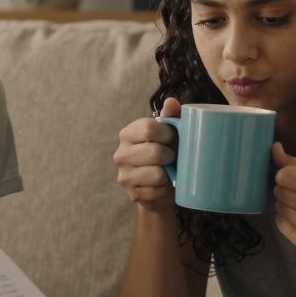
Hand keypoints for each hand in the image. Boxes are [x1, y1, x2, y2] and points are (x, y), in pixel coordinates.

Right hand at [113, 97, 180, 211]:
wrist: (162, 186)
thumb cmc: (167, 153)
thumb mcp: (170, 133)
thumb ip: (171, 116)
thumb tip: (172, 102)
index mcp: (128, 134)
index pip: (148, 128)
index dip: (168, 133)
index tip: (174, 137)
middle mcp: (121, 154)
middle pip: (154, 152)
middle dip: (170, 155)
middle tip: (173, 157)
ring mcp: (124, 176)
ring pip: (156, 174)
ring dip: (168, 173)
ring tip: (168, 171)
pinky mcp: (133, 194)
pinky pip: (157, 191)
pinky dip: (165, 189)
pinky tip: (164, 185)